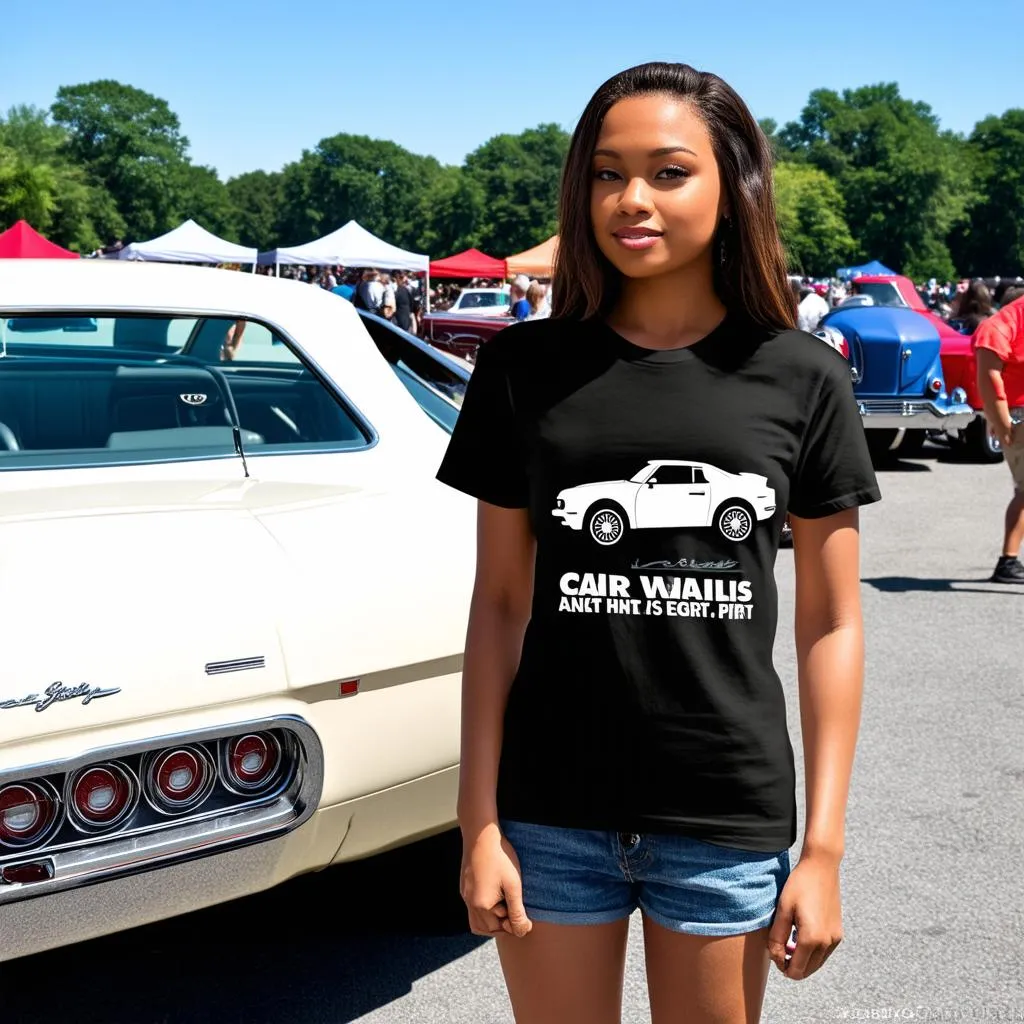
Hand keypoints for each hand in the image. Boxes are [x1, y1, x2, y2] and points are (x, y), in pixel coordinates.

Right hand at [460, 822, 532, 937]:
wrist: (481, 834)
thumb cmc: (500, 857)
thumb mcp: (514, 885)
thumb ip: (517, 911)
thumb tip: (523, 931)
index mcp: (481, 905)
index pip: (499, 929)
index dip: (513, 925)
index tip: (524, 914)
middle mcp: (470, 903)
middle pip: (486, 928)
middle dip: (502, 924)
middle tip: (515, 909)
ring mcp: (465, 895)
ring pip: (477, 921)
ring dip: (492, 919)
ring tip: (506, 905)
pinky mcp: (464, 886)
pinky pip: (472, 907)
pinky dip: (485, 909)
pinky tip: (496, 894)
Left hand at [766, 853, 842, 979]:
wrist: (822, 867)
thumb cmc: (799, 885)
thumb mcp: (782, 909)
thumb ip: (776, 936)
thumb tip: (775, 956)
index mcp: (811, 939)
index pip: (796, 970)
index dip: (781, 967)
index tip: (773, 953)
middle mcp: (827, 943)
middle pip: (807, 971)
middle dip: (791, 965)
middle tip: (778, 949)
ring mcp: (835, 939)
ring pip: (816, 964)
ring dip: (802, 959)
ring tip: (787, 942)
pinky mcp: (838, 933)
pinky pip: (824, 953)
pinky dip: (811, 952)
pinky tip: (799, 936)